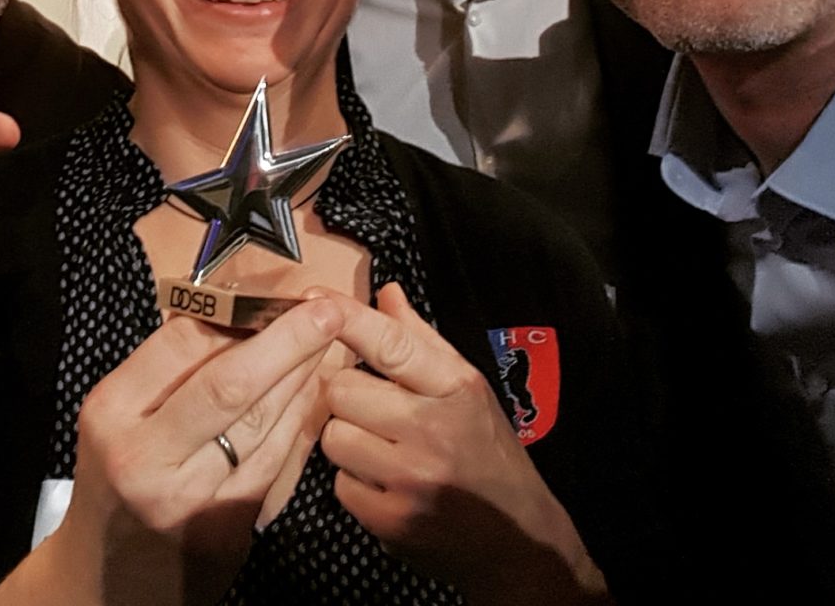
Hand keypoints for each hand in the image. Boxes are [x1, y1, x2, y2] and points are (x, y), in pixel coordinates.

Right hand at [14, 297, 345, 605]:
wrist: (105, 581)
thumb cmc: (116, 482)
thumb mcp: (118, 421)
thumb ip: (167, 374)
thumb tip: (235, 312)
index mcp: (112, 411)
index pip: (180, 344)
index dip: (236, 312)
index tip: (274, 292)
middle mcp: (144, 454)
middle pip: (227, 382)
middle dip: (286, 341)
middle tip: (327, 309)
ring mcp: (185, 498)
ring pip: (260, 425)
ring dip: (303, 379)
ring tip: (333, 344)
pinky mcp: (223, 532)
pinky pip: (274, 467)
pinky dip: (300, 426)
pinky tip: (318, 398)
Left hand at [320, 284, 608, 604]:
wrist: (519, 541)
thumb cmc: (487, 453)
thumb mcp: (468, 390)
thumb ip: (421, 340)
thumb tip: (386, 292)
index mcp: (456, 389)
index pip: (391, 343)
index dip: (348, 317)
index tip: (315, 297)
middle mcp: (434, 430)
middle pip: (341, 390)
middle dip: (348, 398)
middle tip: (376, 412)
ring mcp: (411, 478)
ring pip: (334, 437)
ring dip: (348, 441)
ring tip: (383, 450)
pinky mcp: (392, 521)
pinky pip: (340, 485)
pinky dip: (356, 485)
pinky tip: (386, 486)